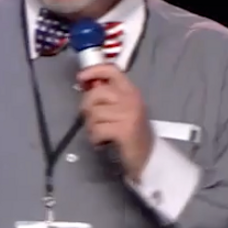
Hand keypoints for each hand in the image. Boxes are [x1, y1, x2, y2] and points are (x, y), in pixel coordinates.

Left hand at [77, 64, 154, 181]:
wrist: (147, 156)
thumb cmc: (130, 133)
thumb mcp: (121, 110)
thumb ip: (106, 97)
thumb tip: (86, 85)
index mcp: (131, 90)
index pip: (111, 71)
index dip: (93, 71)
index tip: (81, 78)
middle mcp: (131, 98)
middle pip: (96, 93)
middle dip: (87, 108)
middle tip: (93, 121)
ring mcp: (129, 113)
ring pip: (94, 113)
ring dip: (92, 127)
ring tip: (101, 134)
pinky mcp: (124, 130)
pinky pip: (97, 129)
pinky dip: (95, 138)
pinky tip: (102, 142)